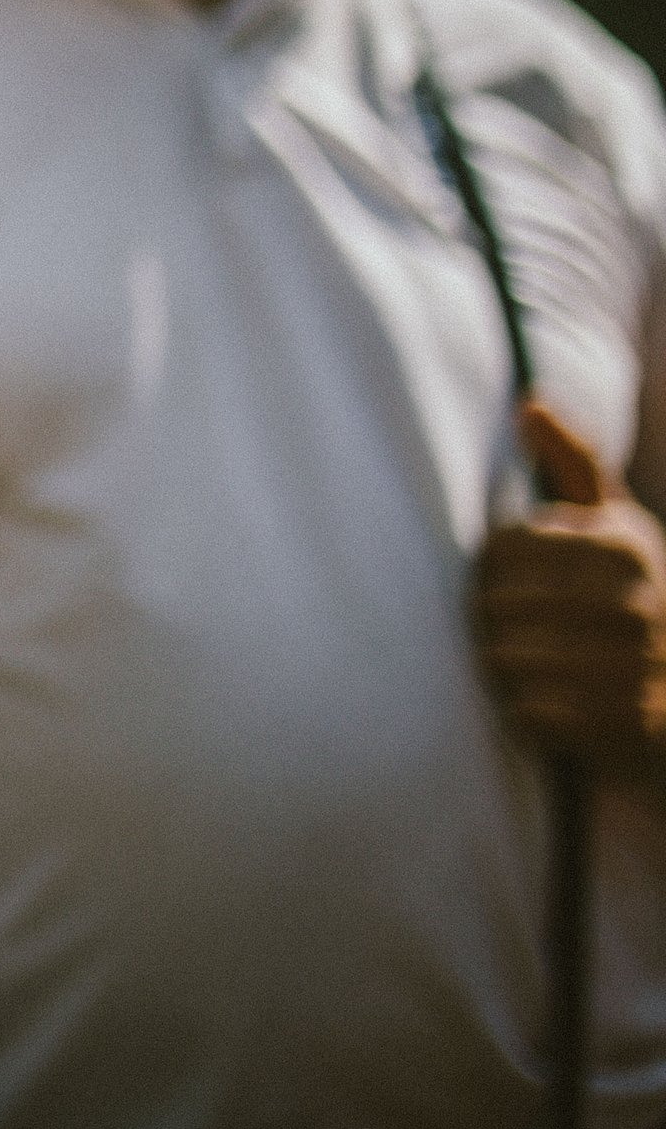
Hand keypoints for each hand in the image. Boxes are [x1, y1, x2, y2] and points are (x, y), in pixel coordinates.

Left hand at [475, 400, 665, 779]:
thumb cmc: (633, 592)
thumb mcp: (617, 525)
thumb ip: (573, 462)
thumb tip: (529, 400)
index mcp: (627, 547)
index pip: (504, 548)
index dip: (491, 566)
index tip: (504, 578)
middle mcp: (640, 605)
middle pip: (498, 606)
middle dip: (488, 617)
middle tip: (501, 626)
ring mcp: (639, 670)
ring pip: (507, 660)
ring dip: (499, 665)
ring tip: (516, 661)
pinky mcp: (629, 728)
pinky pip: (530, 714)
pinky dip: (523, 711)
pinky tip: (541, 701)